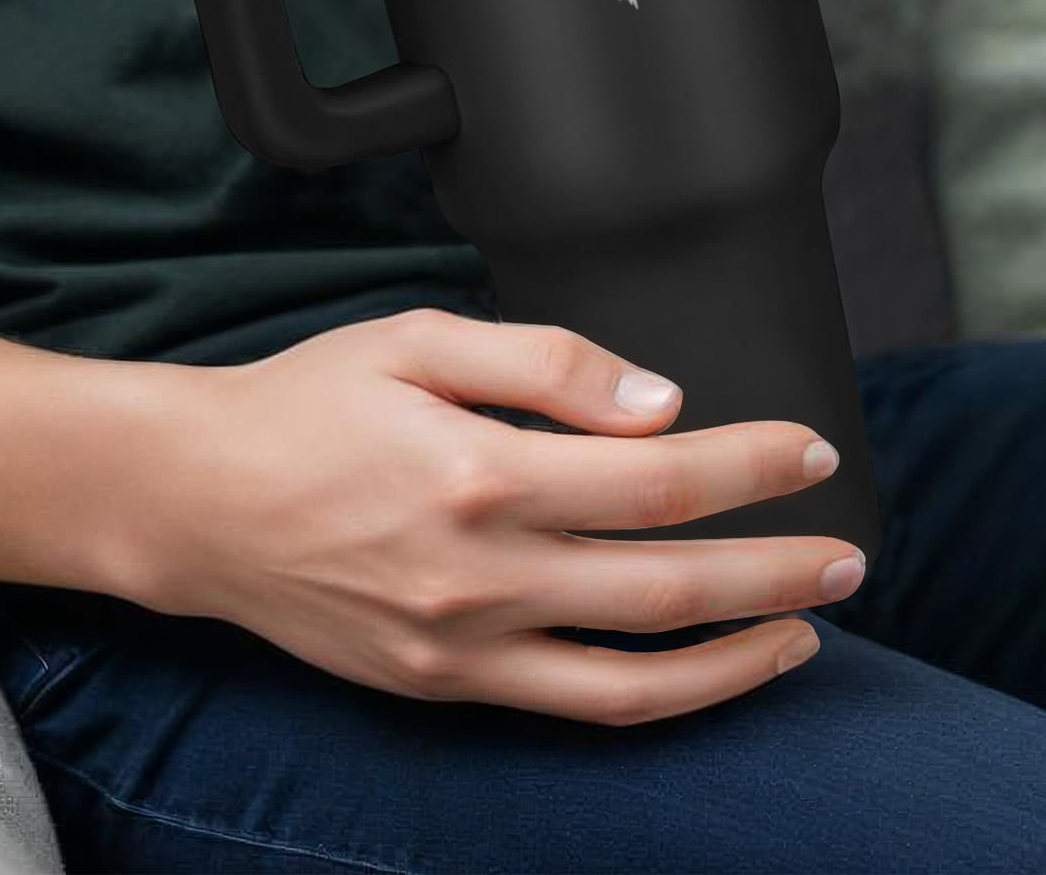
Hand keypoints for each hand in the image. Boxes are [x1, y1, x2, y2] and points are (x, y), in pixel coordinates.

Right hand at [96, 308, 860, 725]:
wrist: (198, 500)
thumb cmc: (306, 403)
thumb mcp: (419, 338)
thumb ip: (546, 362)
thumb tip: (658, 401)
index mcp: (481, 469)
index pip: (661, 477)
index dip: (753, 464)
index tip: (810, 450)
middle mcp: (480, 571)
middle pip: (671, 581)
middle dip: (777, 568)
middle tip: (847, 550)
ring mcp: (463, 645)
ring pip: (638, 675)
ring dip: (740, 653)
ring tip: (808, 627)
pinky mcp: (443, 688)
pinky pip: (575, 708)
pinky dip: (658, 695)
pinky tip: (704, 667)